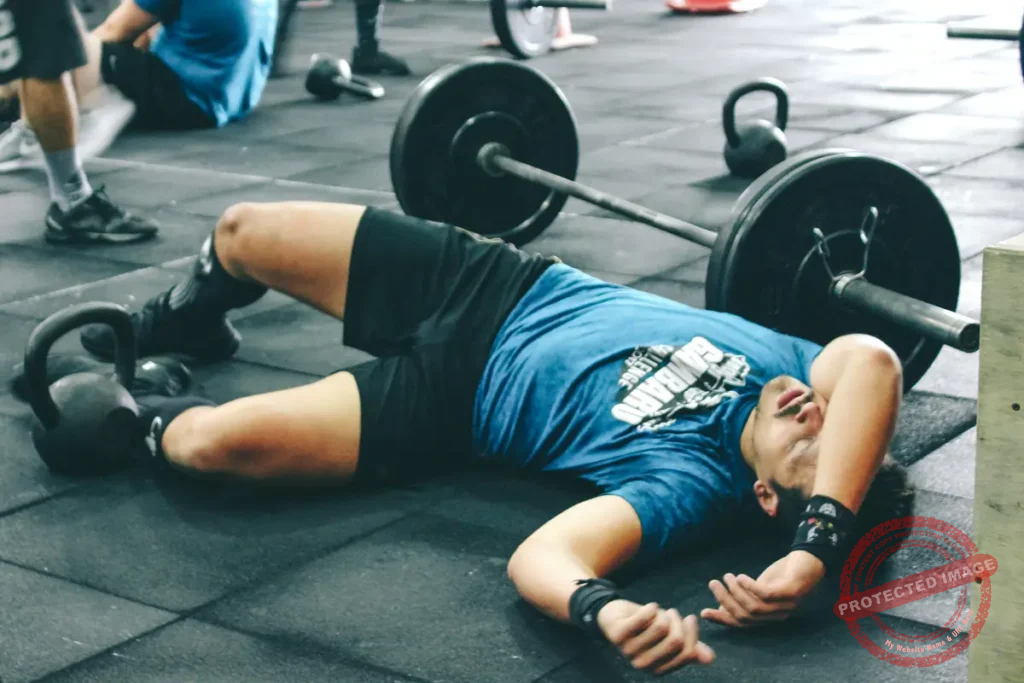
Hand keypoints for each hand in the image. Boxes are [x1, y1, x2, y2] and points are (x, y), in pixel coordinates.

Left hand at [597, 599, 714, 674]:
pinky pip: (643, 618)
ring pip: (661, 627)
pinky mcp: (618, 635)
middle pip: (676, 641)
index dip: (692, 634)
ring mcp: (629, 651)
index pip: (687, 653)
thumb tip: (710, 658)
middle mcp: (643, 664)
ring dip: (664, 614)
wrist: (615, 615)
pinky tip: (650, 607)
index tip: (690, 619)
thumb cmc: (646, 627)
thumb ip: (689, 646)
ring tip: (659, 611)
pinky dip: (651, 608)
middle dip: (679, 622)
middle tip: (673, 613)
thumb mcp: (669, 636)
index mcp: (658, 669)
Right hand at [701, 550, 825, 627]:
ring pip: (754, 607)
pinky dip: (749, 586)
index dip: (722, 619)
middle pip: (746, 616)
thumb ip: (745, 598)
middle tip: (713, 583)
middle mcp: (778, 615)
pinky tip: (740, 576)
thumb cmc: (783, 575)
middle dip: (725, 600)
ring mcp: (786, 604)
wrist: (809, 559)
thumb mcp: (760, 587)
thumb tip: (722, 607)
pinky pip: (766, 594)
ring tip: (727, 576)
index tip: (703, 612)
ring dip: (736, 592)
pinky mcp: (791, 592)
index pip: (742, 624)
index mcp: (769, 617)